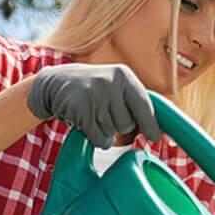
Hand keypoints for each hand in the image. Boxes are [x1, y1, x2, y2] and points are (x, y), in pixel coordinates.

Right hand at [26, 63, 160, 147]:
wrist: (56, 83)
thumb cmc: (93, 90)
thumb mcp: (116, 88)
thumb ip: (135, 104)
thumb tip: (158, 132)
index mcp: (124, 76)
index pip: (144, 105)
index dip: (150, 124)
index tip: (154, 137)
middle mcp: (111, 82)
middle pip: (127, 124)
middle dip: (118, 127)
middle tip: (104, 114)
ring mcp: (94, 93)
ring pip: (112, 132)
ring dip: (104, 132)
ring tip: (94, 116)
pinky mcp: (80, 108)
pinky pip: (98, 137)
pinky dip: (94, 137)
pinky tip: (85, 123)